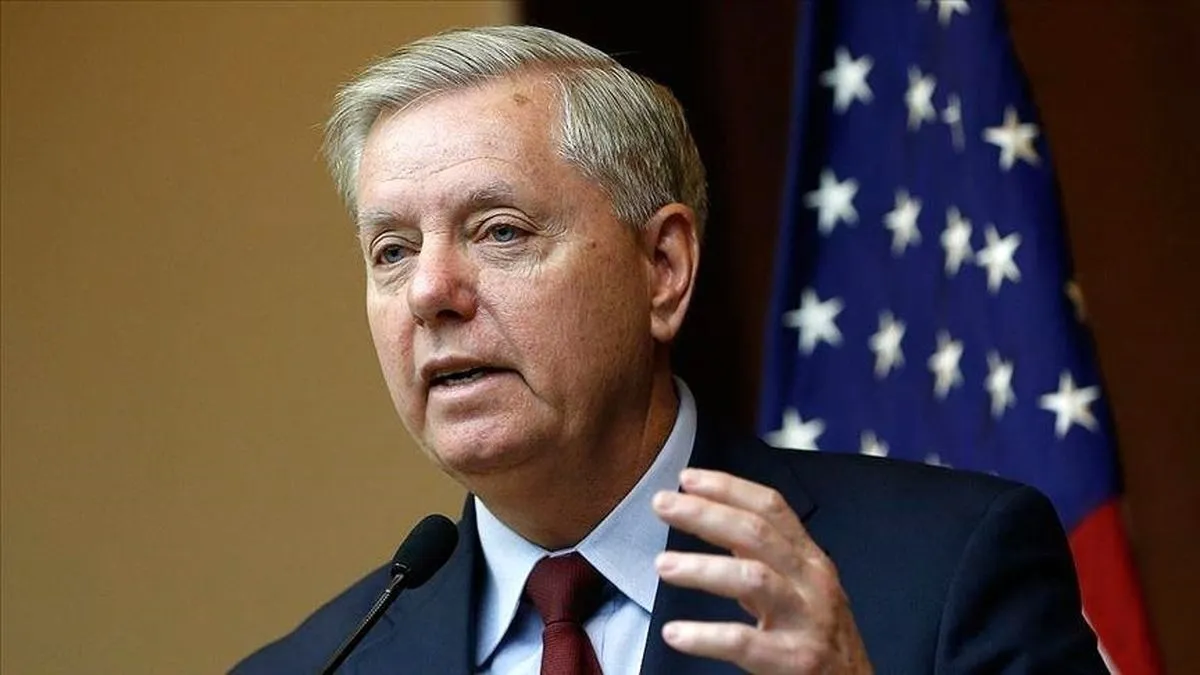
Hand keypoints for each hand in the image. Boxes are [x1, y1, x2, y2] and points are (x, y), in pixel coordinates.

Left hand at [652, 468, 872, 673]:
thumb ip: (762, 554)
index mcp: (809, 558)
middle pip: (756, 534)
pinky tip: (675, 633)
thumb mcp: (798, 585)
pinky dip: (706, 637)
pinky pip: (744, 642)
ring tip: (662, 564)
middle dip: (706, 514)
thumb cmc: (819, 635)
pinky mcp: (797, 659)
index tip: (687, 479)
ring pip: (753, 578)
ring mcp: (807, 619)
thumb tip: (715, 518)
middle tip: (663, 505)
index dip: (729, 487)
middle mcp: (812, 581)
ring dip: (703, 568)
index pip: (771, 508)